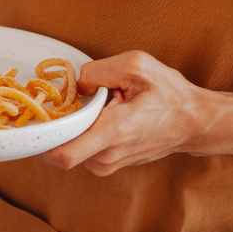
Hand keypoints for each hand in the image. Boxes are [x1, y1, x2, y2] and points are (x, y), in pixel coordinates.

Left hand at [43, 51, 213, 175]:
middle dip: (61, 124)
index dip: (41, 139)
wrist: (193, 122)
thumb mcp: (137, 65)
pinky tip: (104, 118)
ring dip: (76, 128)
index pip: (61, 156)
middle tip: (77, 103)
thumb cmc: (169, 93)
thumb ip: (98, 70)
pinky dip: (84, 133)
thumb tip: (75, 84)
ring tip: (103, 110)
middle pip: (58, 147)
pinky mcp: (105, 166)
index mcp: (111, 133)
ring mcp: (105, 165)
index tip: (39, 120)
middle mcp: (104, 157)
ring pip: (69, 146)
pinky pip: (80, 149)